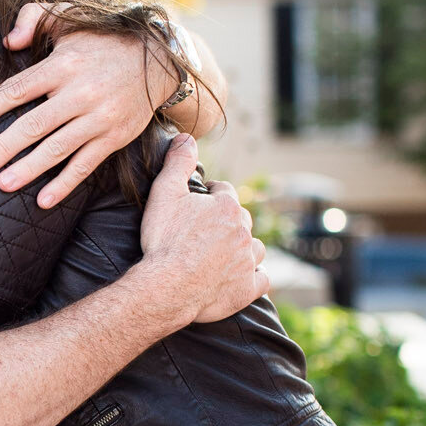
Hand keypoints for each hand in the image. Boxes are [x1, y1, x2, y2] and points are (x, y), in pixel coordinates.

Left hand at [0, 2, 179, 208]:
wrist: (158, 60)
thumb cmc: (101, 41)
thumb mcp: (70, 17)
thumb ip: (33, 18)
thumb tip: (7, 41)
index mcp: (64, 65)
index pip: (21, 88)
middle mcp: (81, 93)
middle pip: (35, 124)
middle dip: (5, 146)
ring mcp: (99, 118)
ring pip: (57, 148)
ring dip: (29, 169)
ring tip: (3, 184)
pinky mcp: (114, 138)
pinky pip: (85, 165)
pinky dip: (64, 184)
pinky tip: (43, 200)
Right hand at [136, 133, 269, 324]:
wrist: (166, 287)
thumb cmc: (164, 241)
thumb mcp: (164, 193)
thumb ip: (178, 162)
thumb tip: (187, 137)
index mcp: (227, 207)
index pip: (225, 192)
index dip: (212, 195)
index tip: (200, 203)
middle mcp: (244, 232)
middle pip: (242, 219)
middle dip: (229, 221)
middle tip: (208, 229)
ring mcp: (248, 261)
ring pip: (256, 248)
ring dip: (245, 247)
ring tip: (228, 251)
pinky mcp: (247, 288)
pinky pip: (261, 279)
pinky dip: (255, 275)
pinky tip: (245, 276)